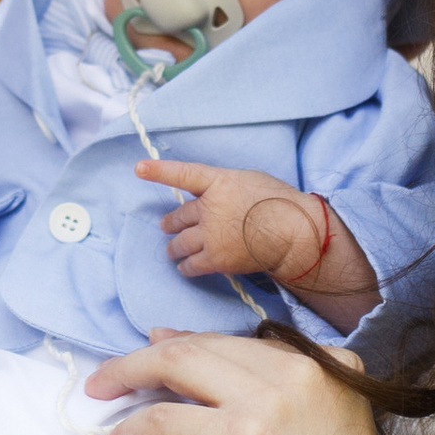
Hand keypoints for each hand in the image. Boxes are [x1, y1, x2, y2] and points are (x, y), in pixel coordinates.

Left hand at [93, 335, 434, 434]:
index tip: (158, 347)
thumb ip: (301, 402)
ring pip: (176, 365)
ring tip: (98, 393)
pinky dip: (129, 429)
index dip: (193, 342)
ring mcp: (267, 403)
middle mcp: (299, 372)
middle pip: (205, 345)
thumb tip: (225, 381)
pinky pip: (161, 419)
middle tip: (113, 374)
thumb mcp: (338, 434)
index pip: (244, 341)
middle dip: (151, 354)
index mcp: (329, 366)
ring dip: (127, 375)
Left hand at [136, 161, 381, 330]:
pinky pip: (190, 265)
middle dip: (171, 223)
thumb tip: (207, 196)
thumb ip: (223, 186)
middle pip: (177, 217)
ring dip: (174, 247)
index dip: (158, 171)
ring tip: (173, 249)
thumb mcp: (248, 180)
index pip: (182, 173)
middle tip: (168, 226)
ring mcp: (211, 234)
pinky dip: (186, 266)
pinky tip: (186, 266)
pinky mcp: (216, 259)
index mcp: (219, 181)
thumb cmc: (278, 202)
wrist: (296, 234)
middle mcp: (210, 207)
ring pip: (178, 243)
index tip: (139, 168)